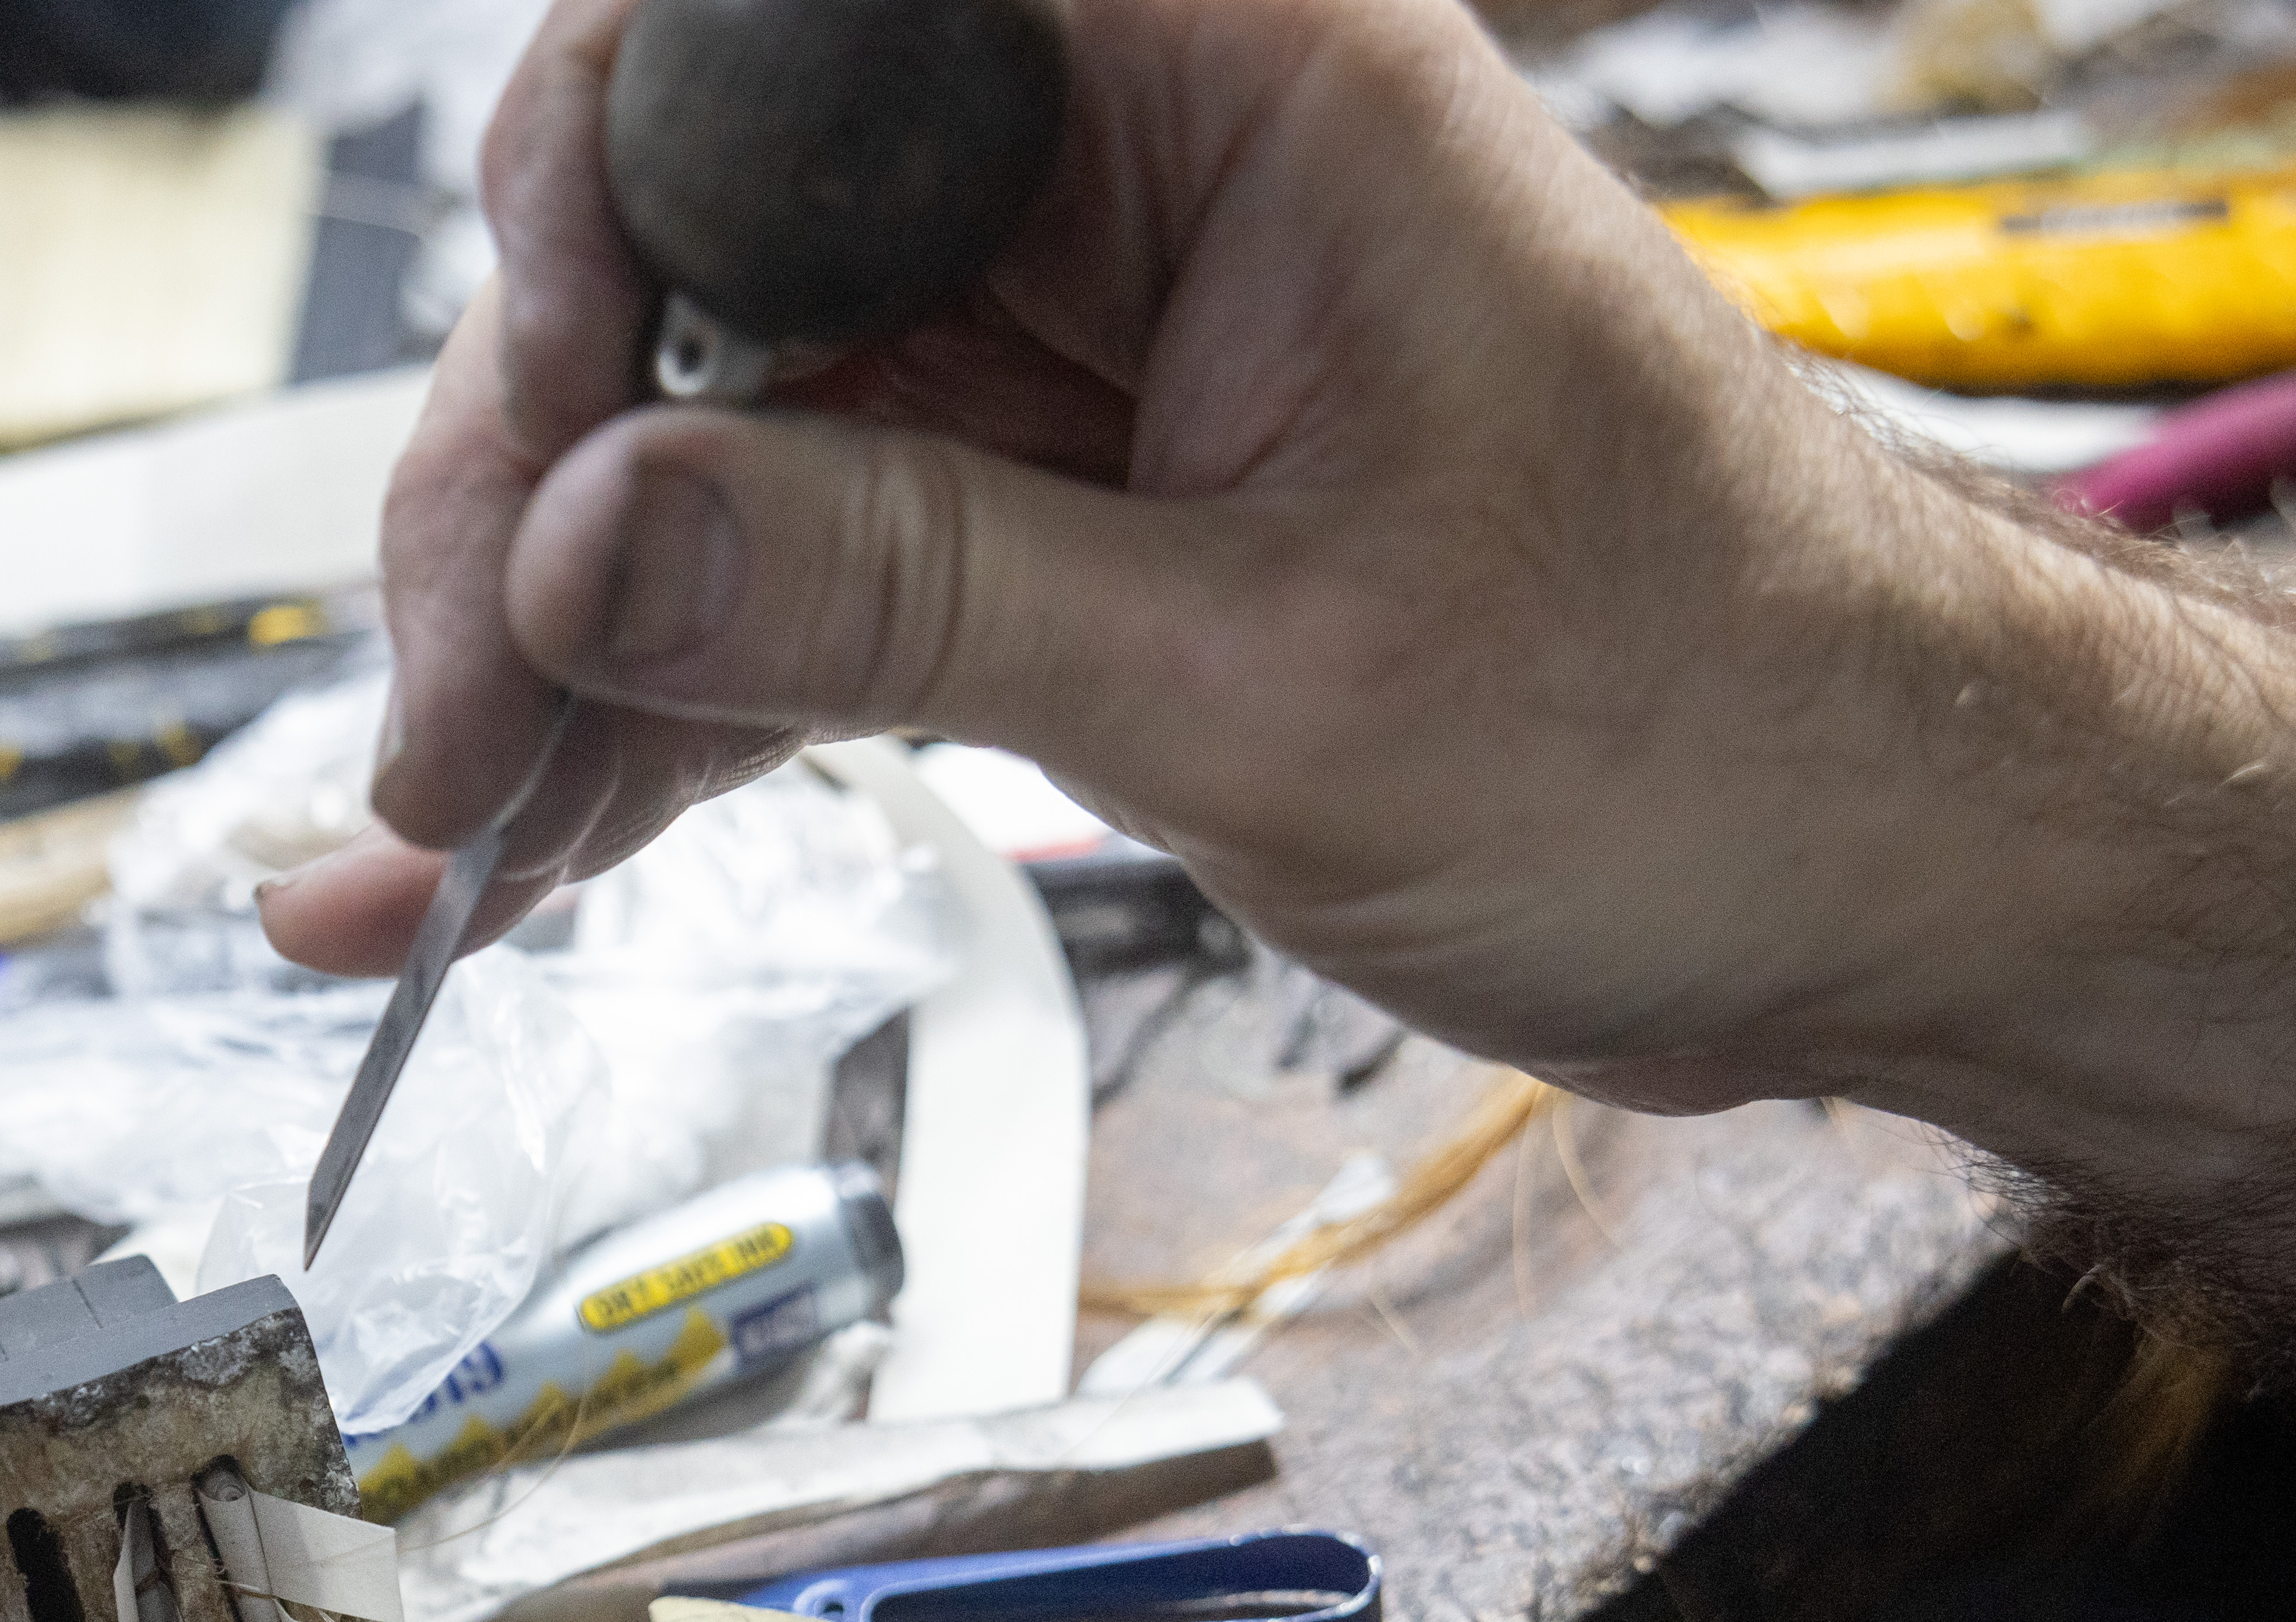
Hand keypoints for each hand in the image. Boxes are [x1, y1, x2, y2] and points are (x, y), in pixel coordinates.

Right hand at [255, 0, 2295, 1333]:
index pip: (788, 31)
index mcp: (1226, 80)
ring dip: (549, 645)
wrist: (1857, 864)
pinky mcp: (1030, 510)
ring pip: (698, 441)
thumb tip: (579, 540)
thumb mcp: (1264, 677)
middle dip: (530, 493)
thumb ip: (895, 589)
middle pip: (692, 254)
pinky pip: (775, 583)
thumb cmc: (1695, 717)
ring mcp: (1056, 350)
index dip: (600, 201)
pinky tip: (501, 853)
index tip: (530, 438)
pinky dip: (645, 720)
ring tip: (438, 845)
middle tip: (445, 724)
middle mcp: (1115, 178)